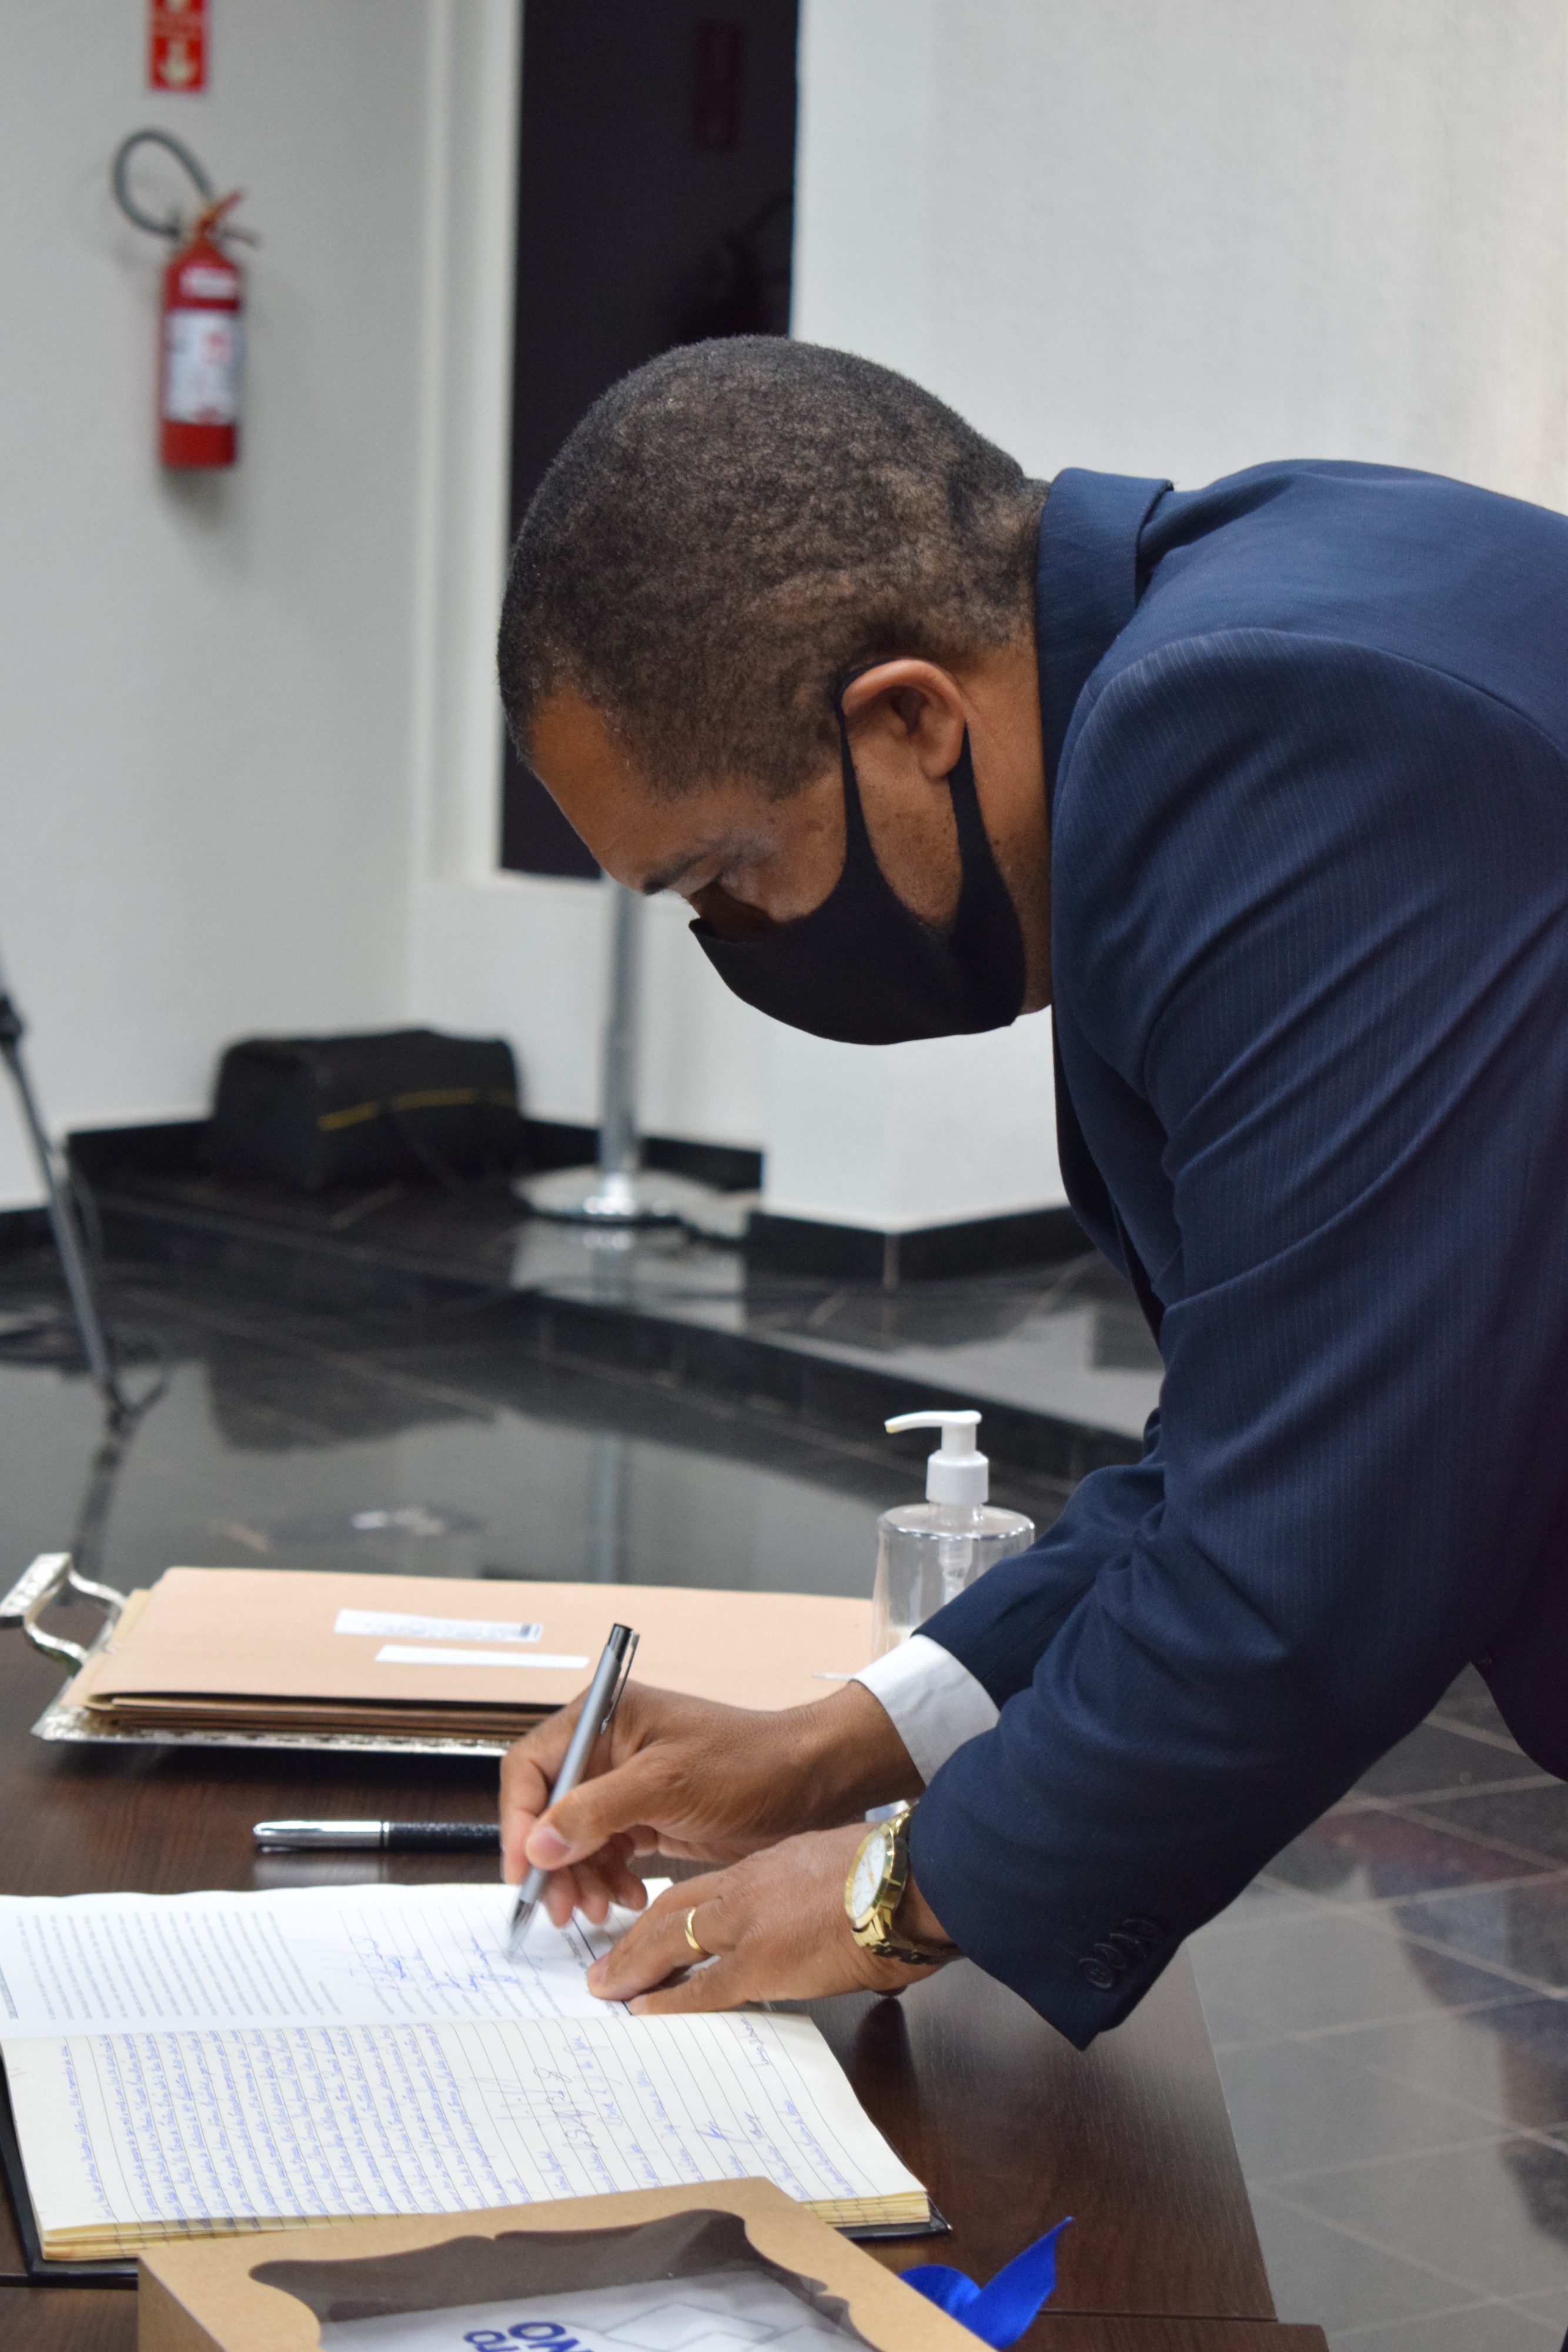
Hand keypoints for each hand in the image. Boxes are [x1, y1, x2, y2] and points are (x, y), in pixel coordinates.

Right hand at [500, 1678, 918, 1927]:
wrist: (806, 1784)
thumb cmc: (747, 1762)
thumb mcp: (666, 1784)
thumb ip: (595, 1811)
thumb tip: (537, 1843)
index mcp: (603, 1718)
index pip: (532, 1768)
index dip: (518, 1820)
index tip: (523, 1869)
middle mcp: (607, 1748)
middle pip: (548, 1811)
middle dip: (552, 1862)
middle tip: (560, 1908)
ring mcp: (626, 1784)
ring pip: (574, 1840)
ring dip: (581, 1878)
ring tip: (600, 1908)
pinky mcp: (646, 1816)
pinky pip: (605, 1853)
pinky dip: (608, 1879)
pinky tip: (626, 1896)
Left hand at [584, 1822, 953, 2011]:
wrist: (909, 1880)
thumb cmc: (891, 1874)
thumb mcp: (839, 1867)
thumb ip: (816, 1890)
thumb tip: (821, 1912)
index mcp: (768, 1865)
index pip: (702, 1889)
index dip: (668, 1912)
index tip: (646, 1926)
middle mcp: (748, 1888)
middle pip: (671, 1912)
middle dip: (634, 1940)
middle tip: (604, 1963)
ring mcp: (749, 1924)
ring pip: (671, 1942)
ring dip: (633, 1966)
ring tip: (604, 1987)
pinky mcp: (760, 1962)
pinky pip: (701, 1986)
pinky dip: (667, 1999)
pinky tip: (642, 2010)